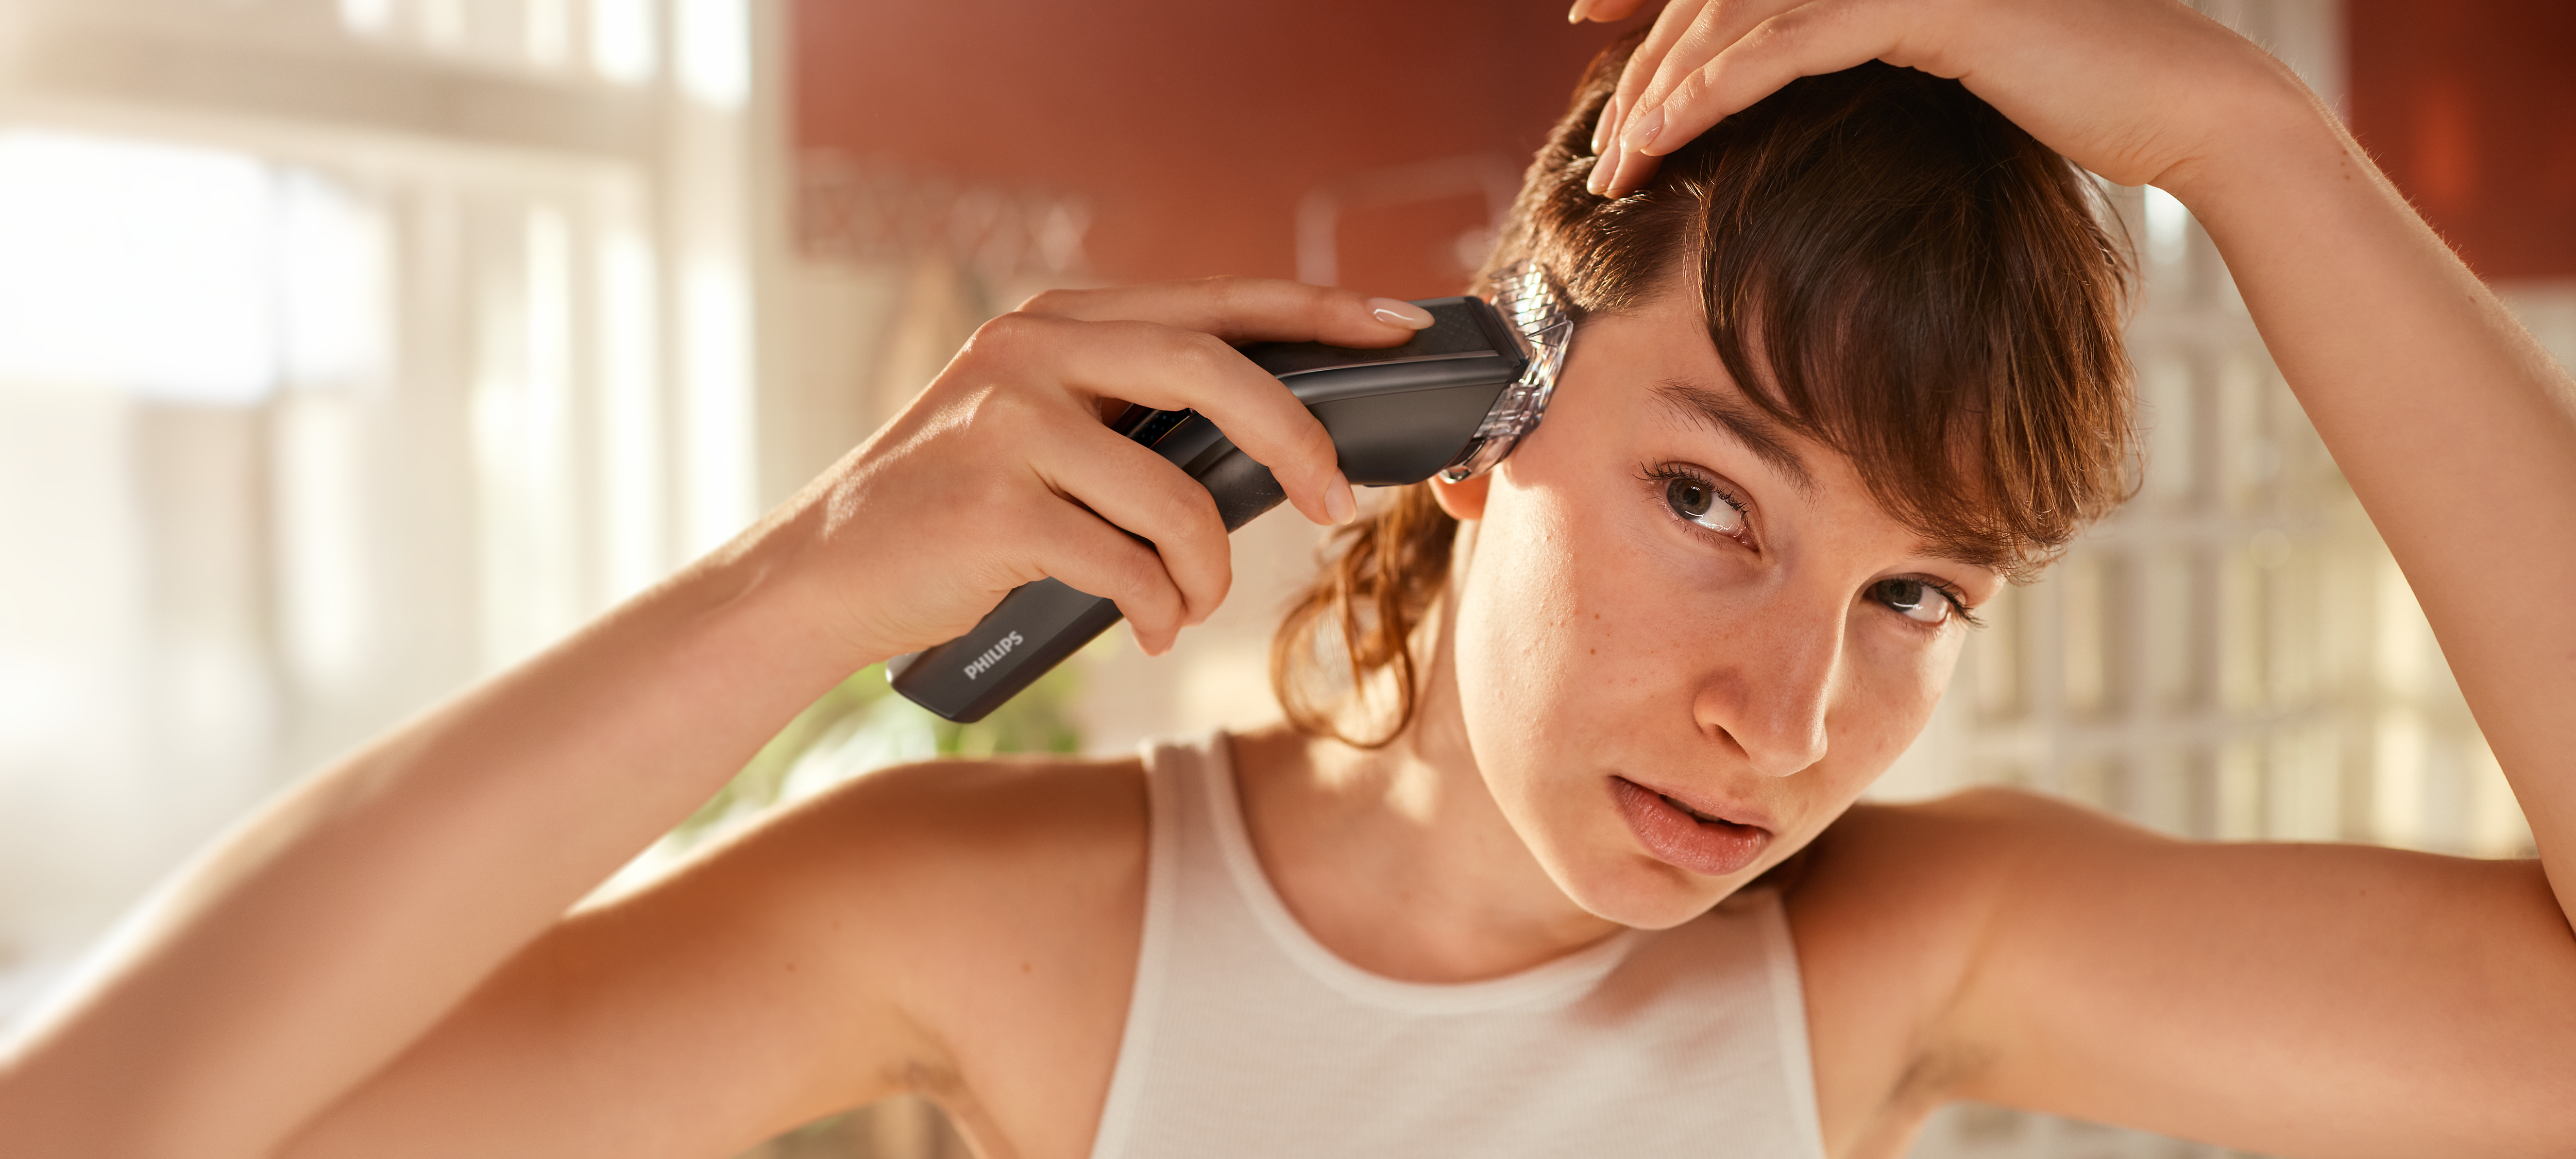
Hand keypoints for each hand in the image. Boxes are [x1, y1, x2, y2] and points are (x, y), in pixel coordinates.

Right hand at [768, 278, 1432, 664]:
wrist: (823, 576)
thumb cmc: (958, 513)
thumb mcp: (1044, 430)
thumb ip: (1137, 414)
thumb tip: (1280, 448)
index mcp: (1059, 320)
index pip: (1216, 302)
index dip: (1317, 313)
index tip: (1397, 332)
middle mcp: (1032, 350)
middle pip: (1214, 370)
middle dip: (1297, 442)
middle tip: (1334, 504)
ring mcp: (1005, 423)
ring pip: (1178, 495)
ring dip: (1207, 570)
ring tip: (1188, 603)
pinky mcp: (992, 506)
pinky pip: (1127, 566)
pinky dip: (1157, 612)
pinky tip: (1143, 631)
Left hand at [1573, 0, 2314, 202]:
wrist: (2179, 107)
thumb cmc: (2073, 99)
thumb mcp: (1945, 74)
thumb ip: (1867, 57)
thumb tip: (1788, 87)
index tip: (1589, 31)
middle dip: (1642, 70)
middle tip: (1600, 148)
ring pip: (1740, 20)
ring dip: (1663, 94)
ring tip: (1617, 162)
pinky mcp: (1924, 7)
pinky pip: (1790, 44)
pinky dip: (1718, 88)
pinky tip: (1669, 130)